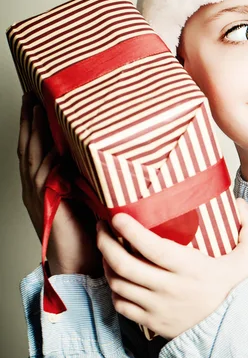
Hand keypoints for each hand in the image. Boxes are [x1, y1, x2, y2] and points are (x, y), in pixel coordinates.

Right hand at [17, 92, 102, 276]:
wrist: (82, 262)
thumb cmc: (91, 229)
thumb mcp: (92, 193)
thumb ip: (92, 174)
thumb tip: (109, 151)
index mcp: (47, 181)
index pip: (39, 147)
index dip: (36, 124)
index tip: (39, 100)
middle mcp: (38, 186)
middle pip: (30, 147)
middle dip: (30, 121)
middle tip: (32, 95)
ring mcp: (40, 196)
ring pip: (32, 158)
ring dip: (34, 134)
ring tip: (37, 110)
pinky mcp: (48, 206)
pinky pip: (44, 180)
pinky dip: (46, 163)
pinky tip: (52, 149)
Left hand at [97, 198, 247, 339]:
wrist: (235, 332)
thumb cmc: (240, 290)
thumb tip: (236, 203)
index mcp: (191, 269)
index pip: (152, 247)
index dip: (130, 231)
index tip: (117, 216)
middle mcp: (170, 289)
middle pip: (125, 265)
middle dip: (106, 242)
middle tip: (102, 226)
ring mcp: (158, 308)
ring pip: (118, 285)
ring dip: (106, 264)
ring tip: (106, 247)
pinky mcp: (152, 323)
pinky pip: (121, 306)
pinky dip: (113, 289)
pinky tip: (116, 275)